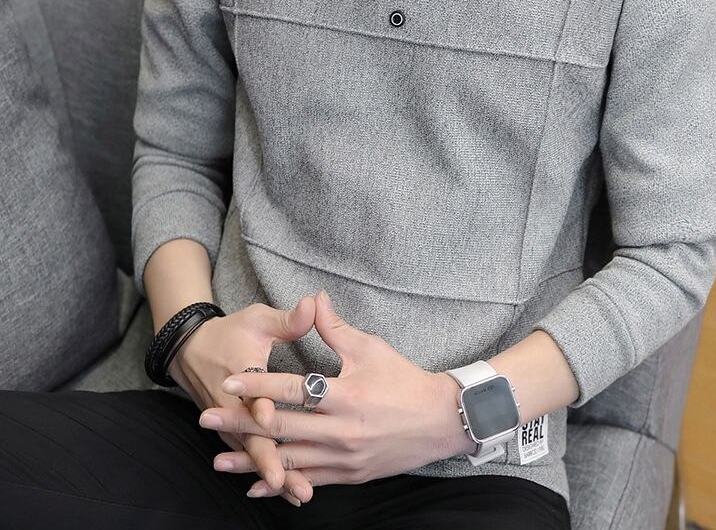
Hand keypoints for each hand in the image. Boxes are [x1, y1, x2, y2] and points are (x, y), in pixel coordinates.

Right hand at [168, 297, 317, 506]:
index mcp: (241, 372)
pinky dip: (265, 472)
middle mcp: (232, 404)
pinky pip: (250, 455)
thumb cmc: (233, 333)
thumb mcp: (258, 319)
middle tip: (291, 482)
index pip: (249, 393)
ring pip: (251, 452)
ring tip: (298, 494)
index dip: (258, 406)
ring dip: (271, 473)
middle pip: (250, 435)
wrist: (192, 349)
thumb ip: (287, 319)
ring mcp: (231, 422)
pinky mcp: (233, 432)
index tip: (269, 418)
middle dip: (270, 460)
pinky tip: (287, 490)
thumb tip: (312, 303)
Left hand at [199, 289, 474, 501]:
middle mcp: (342, 430)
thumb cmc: (404, 380)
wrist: (440, 421)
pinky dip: (282, 483)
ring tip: (218, 460)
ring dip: (252, 462)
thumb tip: (314, 297)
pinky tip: (257, 487)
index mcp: (346, 395)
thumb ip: (336, 328)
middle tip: (206, 419)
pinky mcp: (350, 475)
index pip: (292, 388)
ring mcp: (345, 457)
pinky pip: (310, 481)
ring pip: (290, 461)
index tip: (229, 379)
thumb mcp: (371, 348)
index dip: (258, 383)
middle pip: (282, 428)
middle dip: (241, 424)